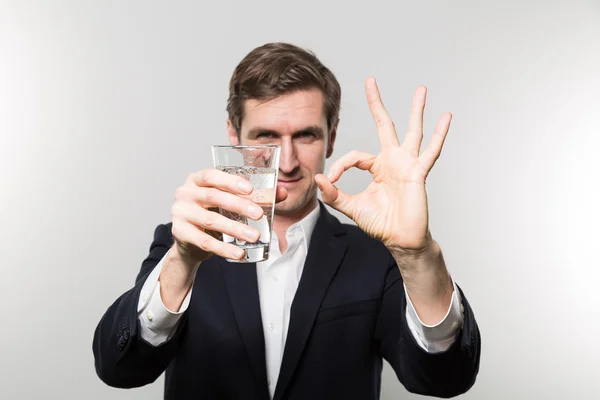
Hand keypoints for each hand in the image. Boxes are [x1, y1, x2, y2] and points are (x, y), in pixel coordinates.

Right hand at [171, 169, 287, 264]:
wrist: (191, 239)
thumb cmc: (213, 212)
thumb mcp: (230, 201)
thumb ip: (255, 195)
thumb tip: (282, 192)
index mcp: (197, 179)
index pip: (211, 175)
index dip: (230, 181)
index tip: (250, 189)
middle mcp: (185, 193)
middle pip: (212, 197)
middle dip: (238, 206)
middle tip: (259, 215)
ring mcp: (180, 213)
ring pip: (210, 221)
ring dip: (235, 229)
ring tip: (254, 236)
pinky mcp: (180, 233)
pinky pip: (204, 241)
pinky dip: (224, 248)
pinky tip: (239, 253)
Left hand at [315, 77, 450, 253]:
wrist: (400, 239)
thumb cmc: (380, 223)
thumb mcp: (352, 207)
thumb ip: (334, 194)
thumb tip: (318, 179)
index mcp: (377, 167)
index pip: (355, 156)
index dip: (339, 166)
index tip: (330, 180)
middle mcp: (392, 161)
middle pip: (383, 125)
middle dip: (377, 103)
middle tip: (371, 81)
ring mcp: (407, 164)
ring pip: (412, 131)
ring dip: (416, 109)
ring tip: (421, 89)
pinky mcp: (418, 173)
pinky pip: (430, 151)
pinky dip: (439, 134)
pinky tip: (445, 117)